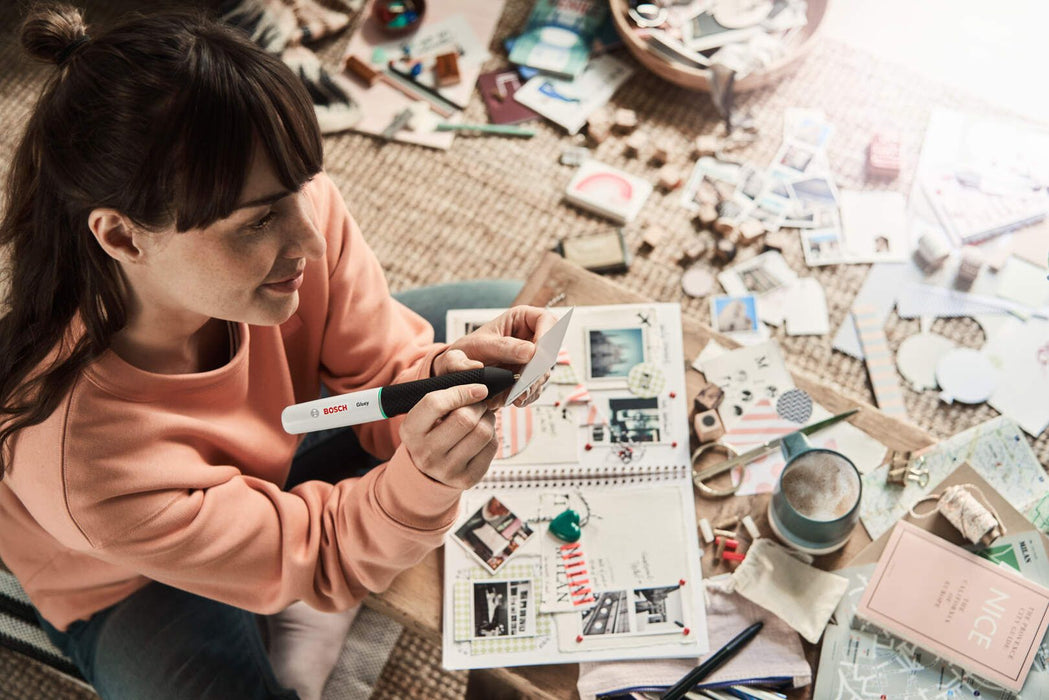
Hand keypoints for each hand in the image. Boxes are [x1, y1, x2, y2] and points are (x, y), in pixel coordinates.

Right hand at [399, 383, 497, 489]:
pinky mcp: (466, 479)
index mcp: (410, 431)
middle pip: (464, 419)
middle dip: (478, 406)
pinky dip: (492, 436)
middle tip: (479, 405)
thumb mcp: (425, 412)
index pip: (435, 403)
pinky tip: (482, 435)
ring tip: (482, 418)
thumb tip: (479, 383)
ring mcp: (446, 469)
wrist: (429, 469)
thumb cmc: (431, 431)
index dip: (462, 391)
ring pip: (482, 432)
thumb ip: (445, 391)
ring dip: (488, 419)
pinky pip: (491, 447)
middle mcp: (425, 453)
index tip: (478, 389)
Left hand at [434, 306, 557, 407]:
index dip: (547, 335)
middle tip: (526, 382)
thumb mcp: (479, 345)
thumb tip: (530, 352)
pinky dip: (527, 396)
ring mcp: (533, 360)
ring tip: (515, 396)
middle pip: (549, 351)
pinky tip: (514, 400)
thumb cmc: (467, 351)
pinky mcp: (530, 378)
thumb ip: (502, 347)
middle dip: (539, 368)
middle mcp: (531, 338)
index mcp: (521, 319)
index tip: (536, 353)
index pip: (546, 320)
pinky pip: (536, 388)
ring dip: (532, 386)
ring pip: (544, 372)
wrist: (457, 372)